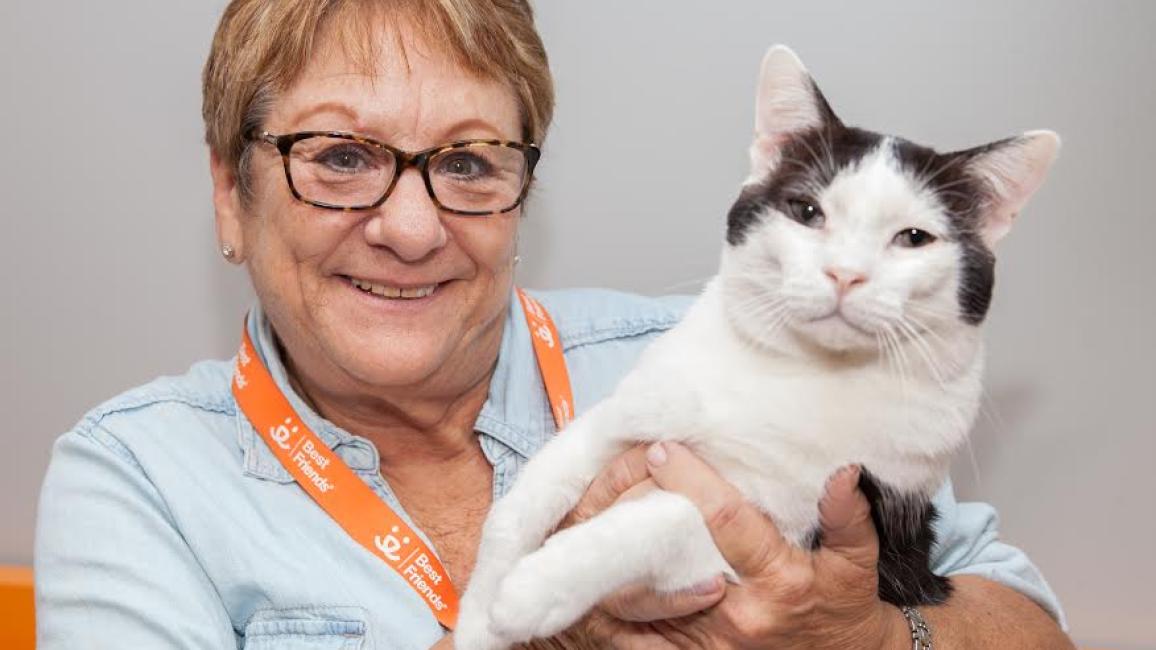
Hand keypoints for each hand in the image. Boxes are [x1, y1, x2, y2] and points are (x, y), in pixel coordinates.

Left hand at [560, 443, 904, 648]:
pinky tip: (583, 586)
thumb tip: (844, 472)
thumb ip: (849, 518)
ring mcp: (710, 643)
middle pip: (669, 562)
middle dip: (634, 518)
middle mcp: (738, 614)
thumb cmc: (845, 608)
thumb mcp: (857, 564)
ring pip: (644, 604)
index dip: (691, 483)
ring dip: (611, 565)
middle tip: (605, 480)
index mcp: (779, 580)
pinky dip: (611, 616)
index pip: (727, 523)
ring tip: (579, 523)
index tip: (661, 450)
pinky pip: (639, 641)